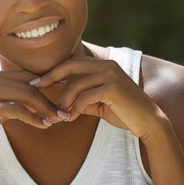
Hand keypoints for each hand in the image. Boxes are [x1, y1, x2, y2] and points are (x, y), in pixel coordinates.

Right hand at [0, 70, 64, 151]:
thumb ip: (12, 99)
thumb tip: (34, 101)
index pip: (28, 75)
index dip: (48, 83)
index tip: (64, 93)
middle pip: (31, 84)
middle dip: (51, 97)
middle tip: (65, 110)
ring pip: (29, 95)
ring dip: (46, 108)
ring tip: (58, 119)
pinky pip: (19, 110)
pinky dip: (34, 118)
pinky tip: (43, 125)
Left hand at [31, 56, 165, 139]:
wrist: (148, 122)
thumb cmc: (122, 112)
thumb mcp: (97, 103)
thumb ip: (80, 97)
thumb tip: (59, 100)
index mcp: (103, 65)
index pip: (72, 62)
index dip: (53, 70)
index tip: (37, 81)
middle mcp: (106, 65)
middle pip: (69, 65)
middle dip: (50, 76)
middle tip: (36, 87)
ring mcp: (110, 74)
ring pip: (75, 84)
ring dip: (63, 101)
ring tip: (58, 114)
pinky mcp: (113, 87)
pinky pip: (85, 96)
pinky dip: (74, 108)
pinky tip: (71, 118)